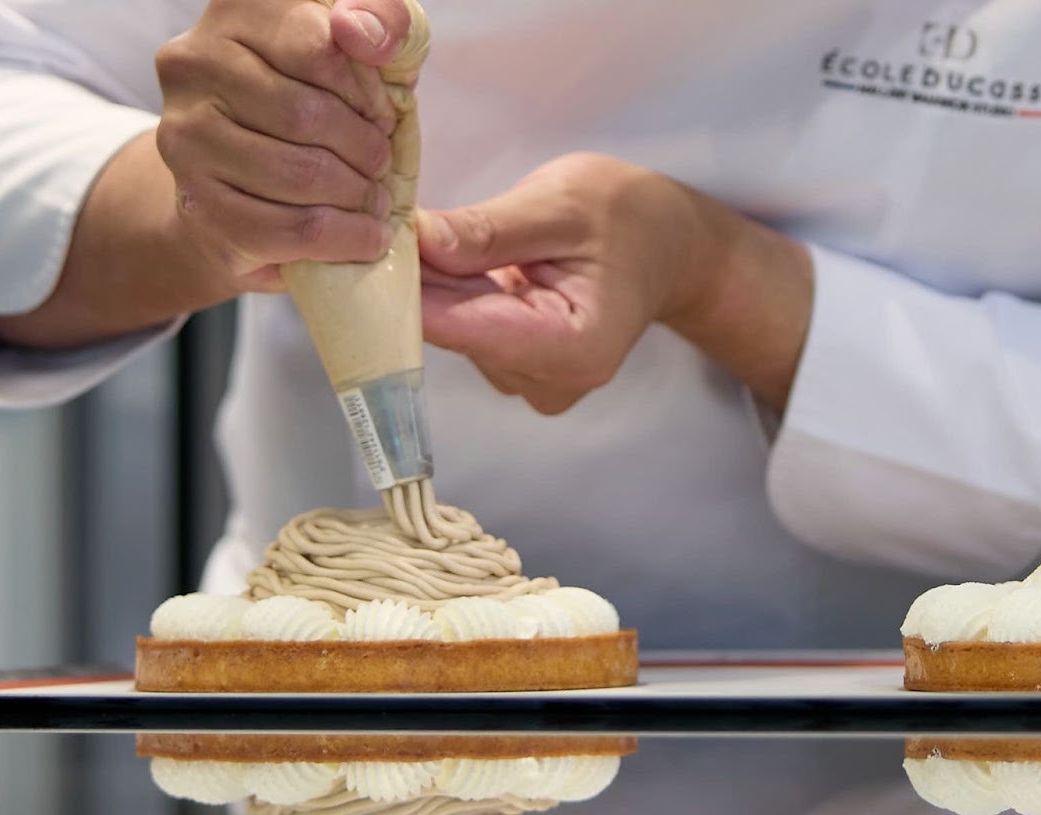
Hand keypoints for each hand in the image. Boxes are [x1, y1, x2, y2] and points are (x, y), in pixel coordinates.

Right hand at [153, 0, 412, 291]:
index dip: (369, 92)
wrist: (245, 191)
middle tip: (380, 164)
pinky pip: (297, 227)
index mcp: (238, 11)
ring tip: (373, 198)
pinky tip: (365, 234)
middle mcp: (193, 63)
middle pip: (310, 115)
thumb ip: (380, 23)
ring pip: (303, 175)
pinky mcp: (199, 205)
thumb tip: (363, 33)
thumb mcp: (359, 58)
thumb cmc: (314, 110)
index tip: (382, 114)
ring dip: (359, 196)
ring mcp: (185, 136)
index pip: (320, 46)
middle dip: (367, 149)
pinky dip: (348, 237)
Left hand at [418, 153, 813, 415]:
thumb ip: (487, 230)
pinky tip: (478, 263)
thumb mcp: (560, 204)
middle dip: (426, 279)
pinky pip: (467, 333)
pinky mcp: (520, 373)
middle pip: (456, 333)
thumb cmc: (629, 217)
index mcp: (572, 348)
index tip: (372, 246)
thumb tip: (414, 240)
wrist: (668, 246)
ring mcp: (534, 385)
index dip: (410, 288)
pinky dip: (459, 295)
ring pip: (456, 333)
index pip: (465, 328)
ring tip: (466, 237)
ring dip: (444, 284)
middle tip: (407, 220)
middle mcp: (551, 383)